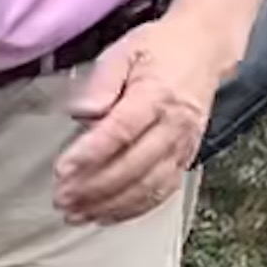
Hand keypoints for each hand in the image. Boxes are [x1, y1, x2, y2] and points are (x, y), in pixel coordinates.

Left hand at [57, 14, 234, 224]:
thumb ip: (101, 82)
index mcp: (156, 95)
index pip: (121, 132)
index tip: (62, 170)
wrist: (205, 49)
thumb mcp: (123, 51)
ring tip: (75, 214)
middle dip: (94, 188)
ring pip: (147, 186)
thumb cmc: (158, 49)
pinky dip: (133, 209)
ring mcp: (184, 145)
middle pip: (133, 166)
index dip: (90, 154)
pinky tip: (104, 217)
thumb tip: (81, 114)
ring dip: (109, 205)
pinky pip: (161, 191)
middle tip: (61, 199)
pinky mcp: (186, 158)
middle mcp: (175, 125)